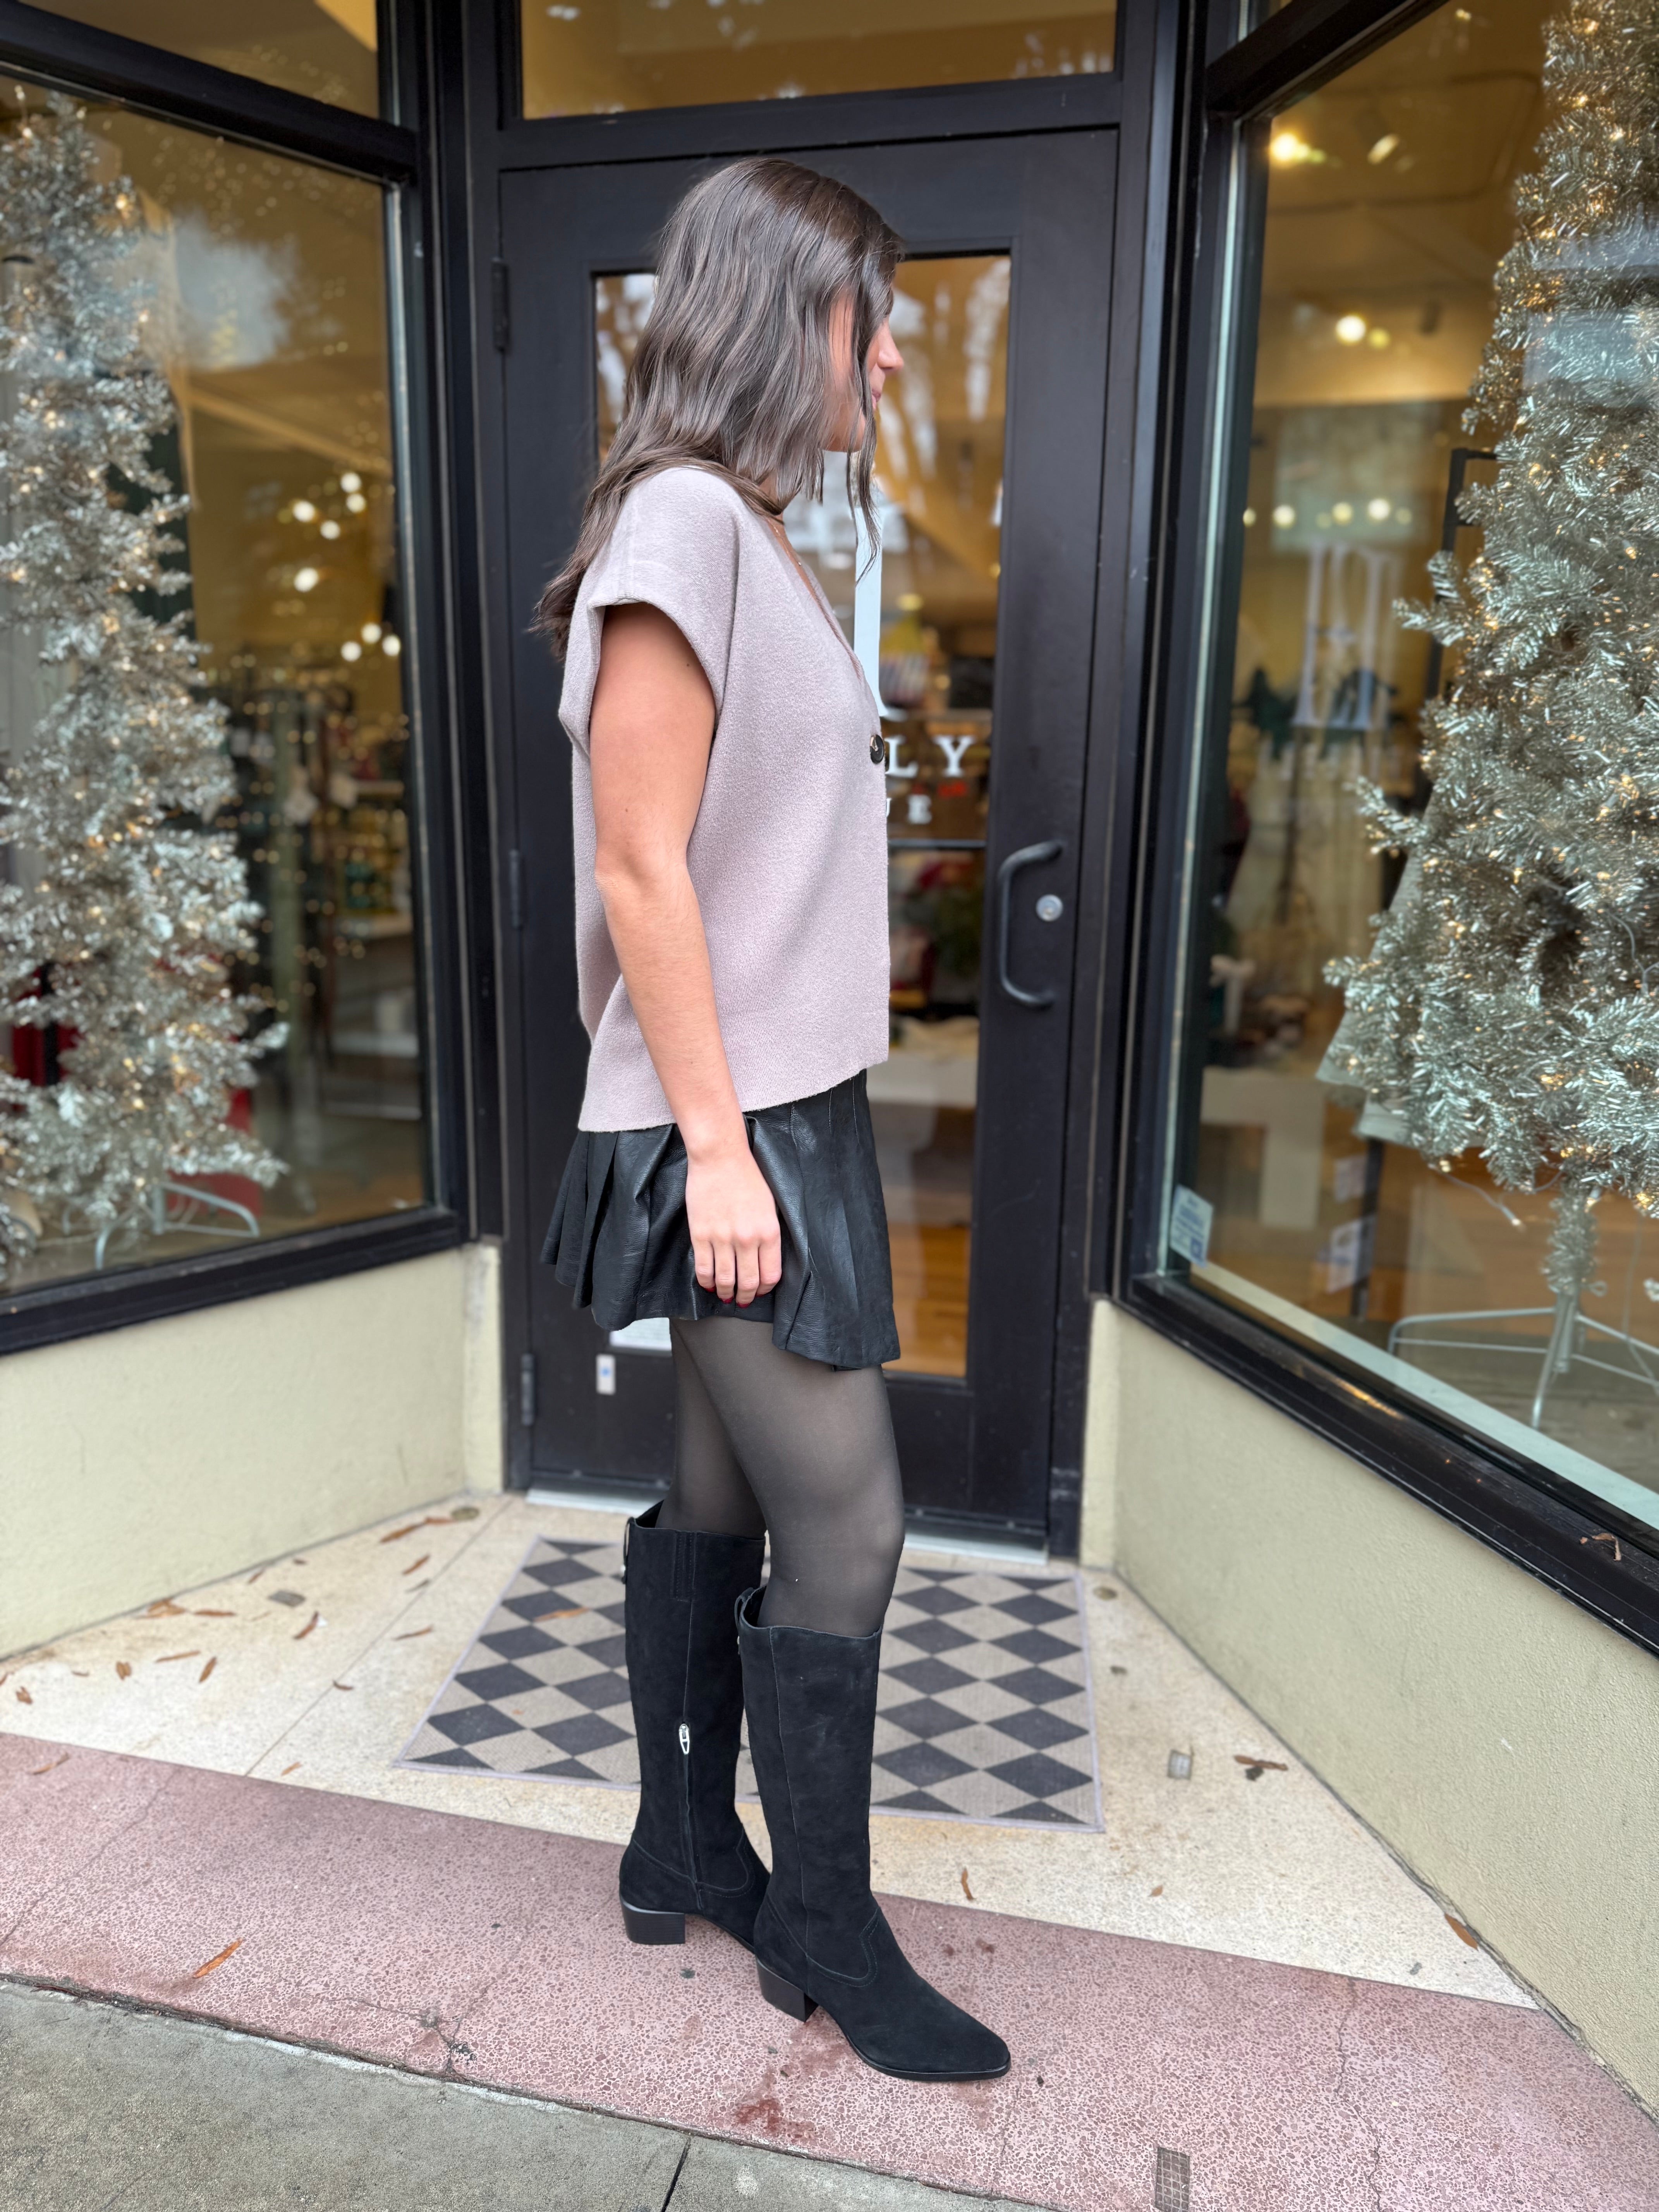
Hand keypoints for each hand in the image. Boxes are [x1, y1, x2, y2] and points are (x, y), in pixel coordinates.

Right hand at [685, 1142, 782, 1305]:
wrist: (720, 1157)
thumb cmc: (747, 1177)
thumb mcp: (769, 1207)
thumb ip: (768, 1235)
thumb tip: (762, 1261)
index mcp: (769, 1232)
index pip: (770, 1275)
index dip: (765, 1288)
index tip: (760, 1290)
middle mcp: (747, 1239)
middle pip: (748, 1282)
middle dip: (745, 1296)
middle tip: (742, 1300)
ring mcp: (722, 1238)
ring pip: (725, 1280)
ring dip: (726, 1293)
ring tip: (725, 1295)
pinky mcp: (700, 1234)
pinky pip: (703, 1268)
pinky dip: (706, 1281)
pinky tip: (709, 1284)